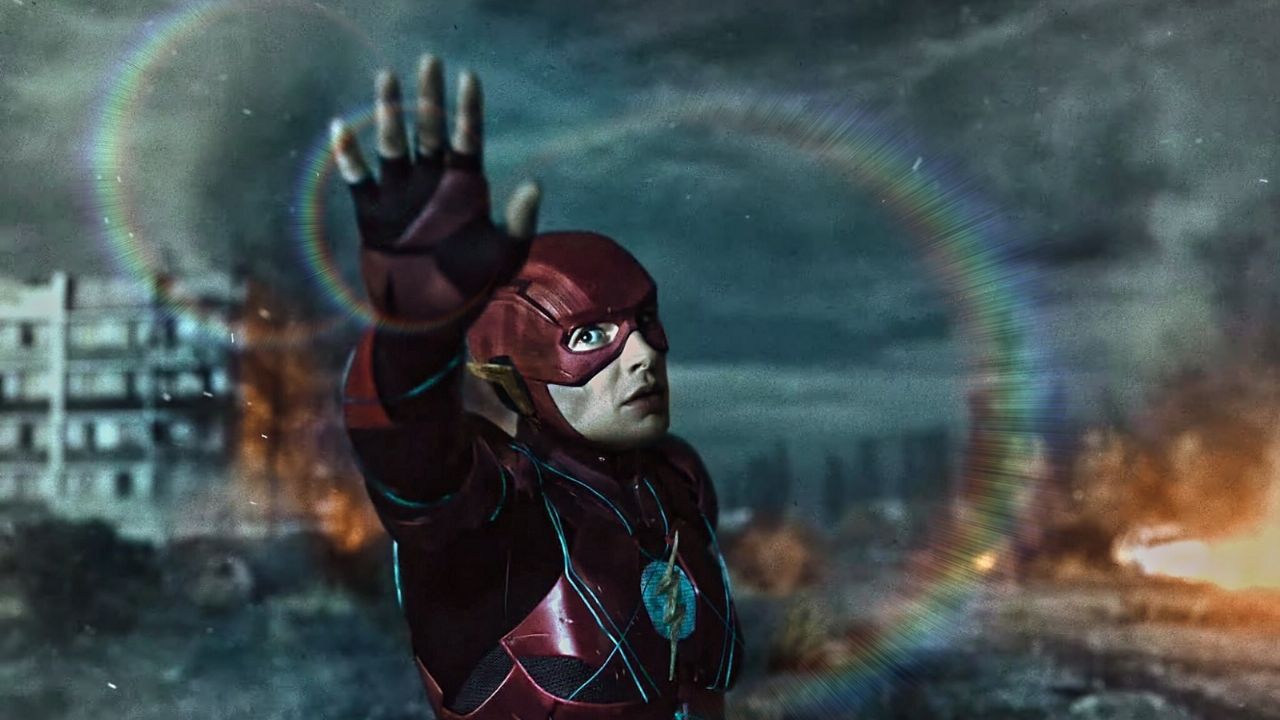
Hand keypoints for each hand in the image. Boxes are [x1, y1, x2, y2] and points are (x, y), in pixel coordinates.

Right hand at [330, 55, 540, 324]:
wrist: (428, 319)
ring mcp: (401, 195)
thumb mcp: (503, 257)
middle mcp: (432, 183)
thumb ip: (519, 222)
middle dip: (429, 96)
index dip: (467, 109)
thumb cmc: (472, 287)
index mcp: (465, 187)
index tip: (469, 77)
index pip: (467, 139)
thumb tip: (533, 185)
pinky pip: (358, 178)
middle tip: (429, 61)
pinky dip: (348, 155)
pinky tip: (340, 128)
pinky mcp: (373, 212)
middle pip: (429, 130)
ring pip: (393, 145)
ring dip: (389, 114)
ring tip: (387, 79)